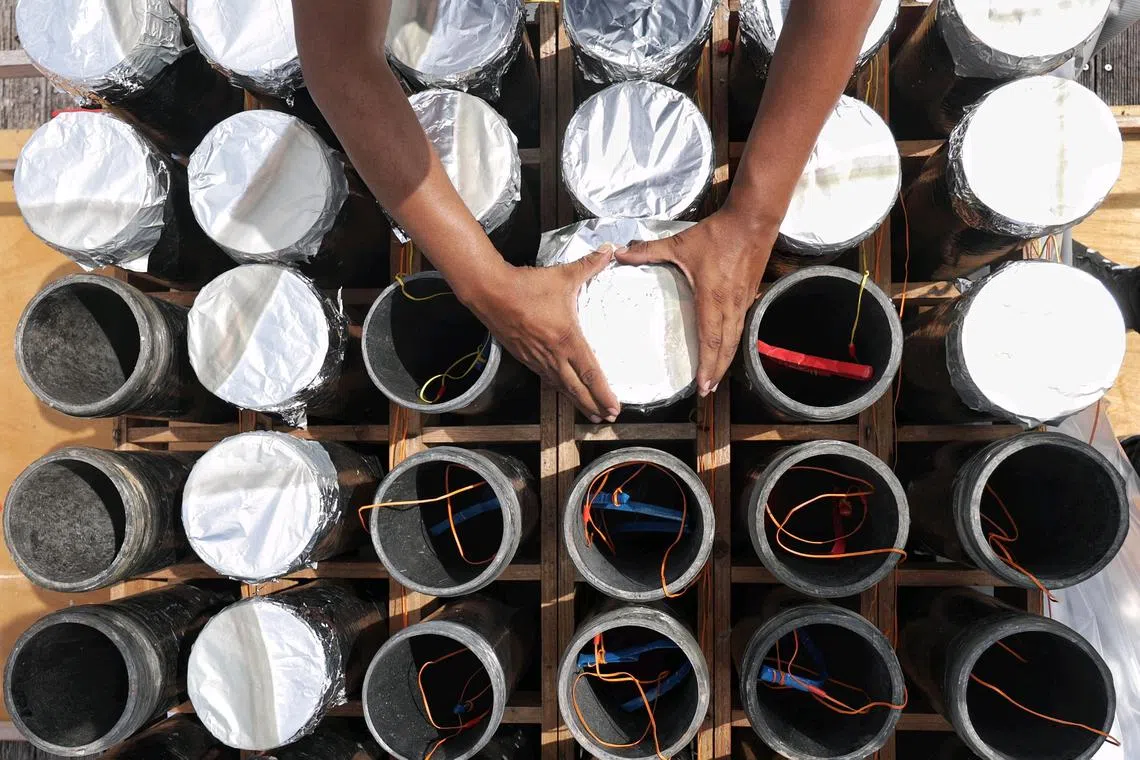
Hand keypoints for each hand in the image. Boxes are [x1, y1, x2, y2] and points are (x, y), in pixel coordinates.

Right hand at [463, 247, 621, 421]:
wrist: (491, 293)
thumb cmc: (527, 286)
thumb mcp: (562, 275)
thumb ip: (590, 265)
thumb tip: (610, 250)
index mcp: (567, 339)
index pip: (590, 373)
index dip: (603, 393)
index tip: (614, 407)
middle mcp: (553, 355)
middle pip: (576, 389)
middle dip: (593, 405)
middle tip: (606, 418)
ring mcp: (537, 359)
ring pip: (560, 387)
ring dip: (576, 401)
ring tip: (589, 412)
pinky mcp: (524, 357)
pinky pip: (545, 378)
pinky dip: (557, 388)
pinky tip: (562, 391)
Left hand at [616, 208, 777, 395]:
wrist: (752, 220)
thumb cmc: (716, 234)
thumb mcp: (679, 243)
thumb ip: (648, 251)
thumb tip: (620, 254)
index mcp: (712, 298)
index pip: (710, 340)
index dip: (707, 365)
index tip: (702, 385)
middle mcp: (730, 305)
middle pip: (726, 347)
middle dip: (717, 372)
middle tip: (707, 391)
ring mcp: (742, 301)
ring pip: (736, 339)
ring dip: (726, 360)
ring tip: (716, 378)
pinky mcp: (748, 295)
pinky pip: (741, 325)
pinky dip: (733, 342)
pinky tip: (726, 348)